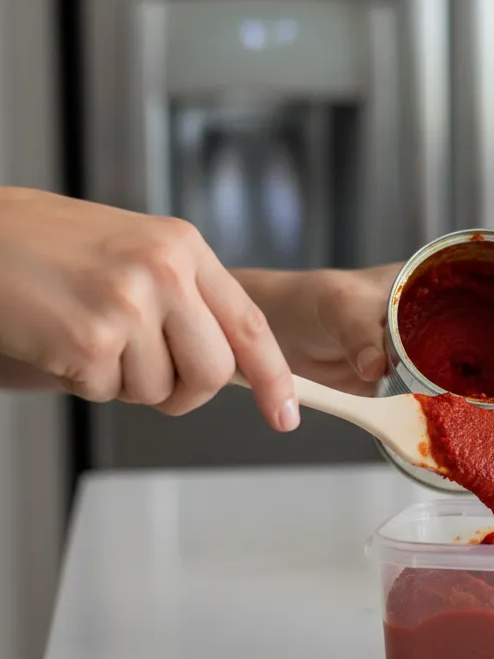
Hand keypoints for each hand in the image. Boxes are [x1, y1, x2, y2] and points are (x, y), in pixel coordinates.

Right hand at [0, 188, 298, 429]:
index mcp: (183, 246)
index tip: (284, 412)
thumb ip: (184, 297)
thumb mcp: (133, 252)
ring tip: (87, 335)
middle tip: (145, 375)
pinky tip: (60, 340)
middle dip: (184, 391)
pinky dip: (83, 381)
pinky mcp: (90, 339)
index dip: (272, 375)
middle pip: (213, 371)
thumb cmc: (44, 245)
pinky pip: (108, 393)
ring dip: (123, 381)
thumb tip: (226, 360)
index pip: (250, 322)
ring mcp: (129, 304)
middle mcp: (165, 271)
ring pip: (159, 389)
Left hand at [236, 266, 493, 458]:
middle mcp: (456, 330)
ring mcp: (442, 367)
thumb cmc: (314, 301)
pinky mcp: (423, 399)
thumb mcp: (340, 305)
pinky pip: (467, 418)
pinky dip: (493, 438)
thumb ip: (360, 330)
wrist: (280, 332)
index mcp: (448, 293)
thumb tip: (378, 363)